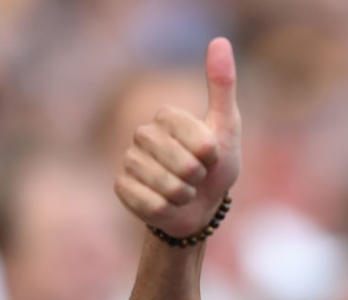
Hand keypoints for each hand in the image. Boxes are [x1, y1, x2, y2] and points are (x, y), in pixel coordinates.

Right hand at [114, 37, 240, 237]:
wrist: (196, 208)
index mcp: (167, 116)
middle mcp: (143, 134)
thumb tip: (219, 41)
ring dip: (184, 196)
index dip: (212, 157)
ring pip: (166, 186)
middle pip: (183, 165)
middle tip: (196, 178)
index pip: (200, 142)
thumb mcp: (226, 128)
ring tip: (183, 192)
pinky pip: (151, 204)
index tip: (211, 158)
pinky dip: (167, 210)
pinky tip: (166, 204)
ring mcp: (129, 160)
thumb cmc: (214, 168)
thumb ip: (222, 87)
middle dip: (199, 179)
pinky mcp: (121, 187)